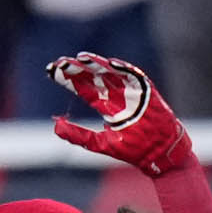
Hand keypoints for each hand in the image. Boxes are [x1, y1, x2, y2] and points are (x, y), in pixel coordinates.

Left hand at [49, 54, 197, 176]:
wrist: (161, 155)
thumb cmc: (133, 149)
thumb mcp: (100, 143)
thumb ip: (78, 135)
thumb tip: (55, 125)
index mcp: (105, 105)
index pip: (82, 88)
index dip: (67, 78)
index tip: (50, 70)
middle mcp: (116, 95)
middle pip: (93, 77)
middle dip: (77, 68)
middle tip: (60, 62)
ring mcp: (132, 92)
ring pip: (111, 73)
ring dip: (97, 64)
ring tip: (81, 57)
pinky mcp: (148, 93)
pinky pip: (136, 77)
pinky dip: (125, 69)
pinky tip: (110, 63)